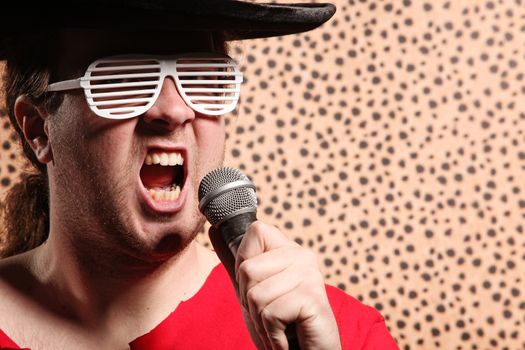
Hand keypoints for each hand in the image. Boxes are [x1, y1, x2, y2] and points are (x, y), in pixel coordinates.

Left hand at [209, 221, 341, 349]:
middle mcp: (302, 256)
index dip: (244, 263)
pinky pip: (271, 314)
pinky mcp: (312, 298)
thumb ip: (235, 262)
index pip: (257, 230)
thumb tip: (213, 229)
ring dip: (262, 322)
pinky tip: (287, 338)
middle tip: (272, 316)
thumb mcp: (253, 291)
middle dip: (250, 303)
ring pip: (256, 295)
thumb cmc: (282, 325)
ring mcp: (310, 275)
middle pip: (247, 269)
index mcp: (289, 250)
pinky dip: (274, 335)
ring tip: (280, 329)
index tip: (259, 287)